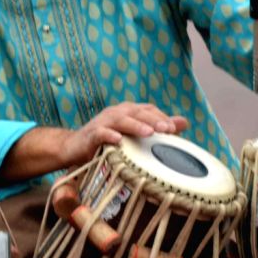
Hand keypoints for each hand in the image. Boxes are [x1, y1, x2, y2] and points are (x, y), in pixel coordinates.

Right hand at [60, 102, 188, 168]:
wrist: (73, 147)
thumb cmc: (106, 142)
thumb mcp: (132, 135)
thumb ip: (156, 127)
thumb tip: (184, 122)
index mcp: (127, 112)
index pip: (147, 109)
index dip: (161, 117)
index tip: (174, 128)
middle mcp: (116, 113)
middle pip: (137, 112)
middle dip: (153, 120)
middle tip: (168, 130)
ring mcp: (102, 122)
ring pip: (121, 120)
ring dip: (135, 125)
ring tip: (149, 133)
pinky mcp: (90, 135)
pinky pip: (100, 133)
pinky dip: (109, 135)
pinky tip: (118, 140)